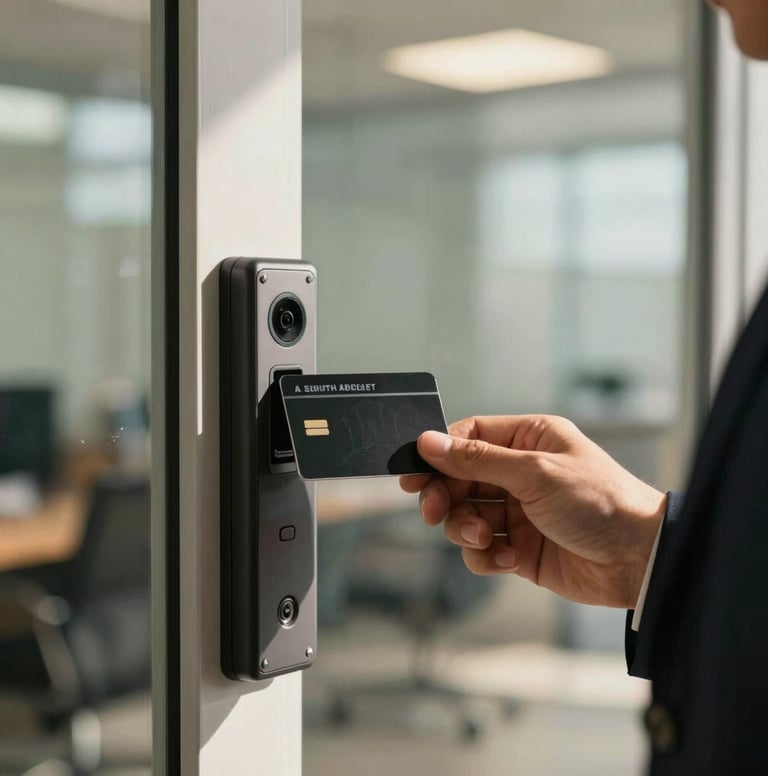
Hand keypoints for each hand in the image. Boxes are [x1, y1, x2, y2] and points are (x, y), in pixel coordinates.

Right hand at [399, 416, 665, 608]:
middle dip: (445, 497)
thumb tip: (429, 442)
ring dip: (466, 528)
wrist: (641, 560)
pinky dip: (485, 556)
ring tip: (485, 538)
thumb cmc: (601, 502)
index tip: (414, 474)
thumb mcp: (535, 473)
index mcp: (529, 440)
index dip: (438, 454)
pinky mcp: (520, 548)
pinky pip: (482, 550)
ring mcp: (519, 511)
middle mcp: (521, 473)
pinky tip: (507, 559)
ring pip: (465, 515)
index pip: (469, 437)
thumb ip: (477, 459)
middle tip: (433, 511)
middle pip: (459, 479)